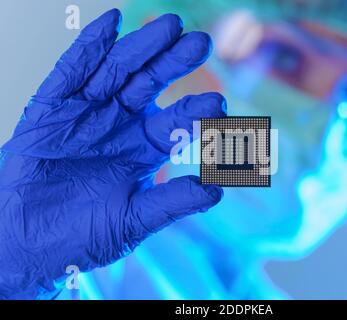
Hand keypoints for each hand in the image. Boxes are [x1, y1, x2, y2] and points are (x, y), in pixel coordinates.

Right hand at [0, 9, 225, 298]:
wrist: (28, 244)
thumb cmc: (82, 234)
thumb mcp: (134, 220)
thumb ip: (172, 202)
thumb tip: (218, 190)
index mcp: (144, 148)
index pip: (177, 122)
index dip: (196, 111)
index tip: (219, 105)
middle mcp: (121, 124)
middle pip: (151, 84)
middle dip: (175, 63)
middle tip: (202, 44)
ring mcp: (87, 113)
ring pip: (118, 71)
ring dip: (142, 47)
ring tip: (170, 27)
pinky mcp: (52, 110)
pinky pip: (70, 73)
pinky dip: (88, 48)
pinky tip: (111, 23)